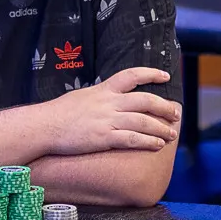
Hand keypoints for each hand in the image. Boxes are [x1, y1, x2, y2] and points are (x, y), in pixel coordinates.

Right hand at [49, 68, 179, 155]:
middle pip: (145, 100)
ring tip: (172, 134)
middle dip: (164, 107)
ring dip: (161, 128)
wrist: (44, 126)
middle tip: (176, 113)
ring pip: (143, 121)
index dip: (150, 74)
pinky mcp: (104, 138)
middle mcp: (108, 102)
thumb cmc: (58, 113)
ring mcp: (107, 120)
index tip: (164, 76)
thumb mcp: (81, 97)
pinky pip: (132, 139)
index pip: (131, 75)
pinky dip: (148, 142)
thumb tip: (109, 98)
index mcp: (103, 90)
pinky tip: (157, 145)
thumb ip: (99, 97)